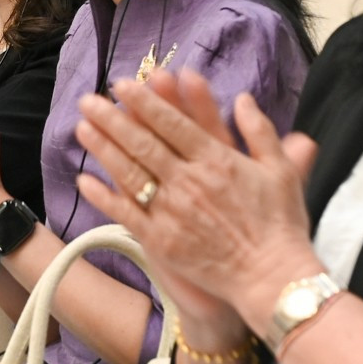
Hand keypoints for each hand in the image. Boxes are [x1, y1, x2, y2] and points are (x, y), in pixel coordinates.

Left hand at [71, 70, 323, 331]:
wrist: (271, 277)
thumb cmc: (281, 224)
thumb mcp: (281, 170)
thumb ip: (261, 130)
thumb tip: (243, 98)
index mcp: (217, 160)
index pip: (173, 124)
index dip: (145, 102)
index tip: (123, 86)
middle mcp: (189, 181)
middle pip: (143, 143)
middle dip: (113, 119)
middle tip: (89, 101)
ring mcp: (172, 212)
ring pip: (130, 173)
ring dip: (104, 149)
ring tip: (82, 128)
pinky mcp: (162, 241)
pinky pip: (126, 214)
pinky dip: (104, 197)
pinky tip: (85, 180)